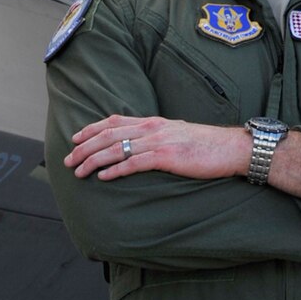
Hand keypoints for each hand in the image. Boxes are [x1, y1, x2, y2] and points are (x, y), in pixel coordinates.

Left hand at [65, 113, 249, 180]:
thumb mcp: (176, 135)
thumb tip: (140, 145)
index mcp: (153, 122)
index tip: (75, 138)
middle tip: (68, 160)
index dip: (91, 129)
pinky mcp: (166, 158)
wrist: (231, 148)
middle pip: (108, 135)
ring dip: (93, 161)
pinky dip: (115, 171)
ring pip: (116, 149)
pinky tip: (102, 178)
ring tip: (78, 172)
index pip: (114, 121)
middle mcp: (151, 128)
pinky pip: (134, 164)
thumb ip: (157, 137)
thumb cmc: (206, 145)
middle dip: (84, 148)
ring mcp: (158, 142)